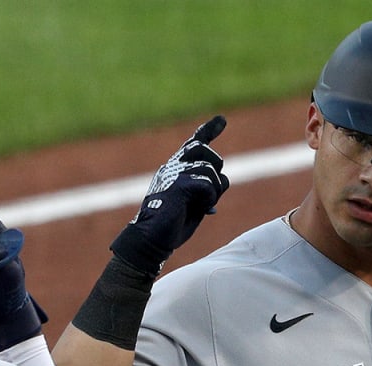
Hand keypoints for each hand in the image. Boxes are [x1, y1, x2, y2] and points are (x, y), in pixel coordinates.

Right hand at [110, 115, 231, 275]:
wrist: (150, 239)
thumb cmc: (171, 225)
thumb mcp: (192, 204)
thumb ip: (205, 191)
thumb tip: (222, 183)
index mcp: (175, 169)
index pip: (194, 143)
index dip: (209, 130)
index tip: (221, 119)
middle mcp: (172, 166)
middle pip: (204, 149)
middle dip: (215, 166)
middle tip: (210, 190)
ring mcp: (174, 174)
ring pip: (210, 168)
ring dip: (213, 189)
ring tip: (202, 205)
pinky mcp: (178, 186)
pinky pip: (207, 185)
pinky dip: (209, 199)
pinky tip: (201, 209)